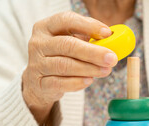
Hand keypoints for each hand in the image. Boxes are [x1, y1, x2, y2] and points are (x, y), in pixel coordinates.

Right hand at [22, 11, 117, 125]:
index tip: (107, 33)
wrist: (39, 82)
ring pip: (64, 65)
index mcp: (46, 27)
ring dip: (88, 68)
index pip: (66, 20)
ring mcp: (37, 64)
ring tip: (106, 71)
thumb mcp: (71, 42)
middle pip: (67, 45)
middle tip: (112, 58)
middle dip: (93, 52)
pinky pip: (60, 83)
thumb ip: (88, 38)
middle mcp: (38, 43)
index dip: (88, 25)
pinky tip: (89, 80)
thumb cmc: (61, 57)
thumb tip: (112, 39)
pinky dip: (77, 82)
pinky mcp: (39, 83)